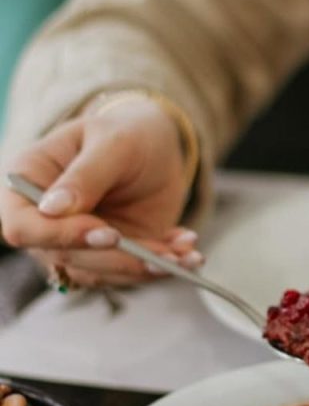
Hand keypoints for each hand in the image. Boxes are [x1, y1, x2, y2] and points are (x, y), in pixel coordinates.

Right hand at [0, 97, 202, 286]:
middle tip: (164, 255)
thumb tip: (51, 208)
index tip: (108, 233)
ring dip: (145, 267)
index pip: (22, 227)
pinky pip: (127, 273)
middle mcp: (44, 220)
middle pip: (66, 257)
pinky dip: (160, 265)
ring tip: (186, 253)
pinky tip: (187, 251)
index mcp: (28, 182)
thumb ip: (85, 174)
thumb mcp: (112, 142)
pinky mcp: (105, 256)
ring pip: (100, 272)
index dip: (60, 237)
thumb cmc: (127, 132)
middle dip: (120, 259)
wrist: (155, 145)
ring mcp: (73, 242)